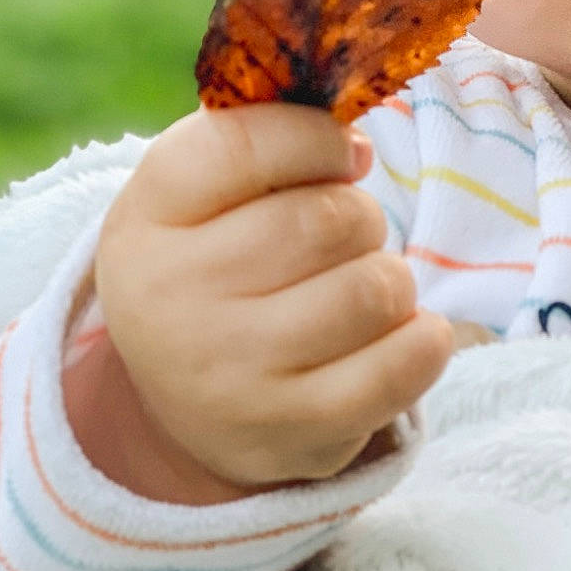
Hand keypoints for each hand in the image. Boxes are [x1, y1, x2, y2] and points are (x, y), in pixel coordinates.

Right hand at [81, 104, 452, 493]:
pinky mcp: (298, 432)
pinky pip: (408, 361)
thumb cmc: (217, 265)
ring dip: (390, 280)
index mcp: (146, 221)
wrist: (190, 408)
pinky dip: (424, 339)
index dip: (316, 138)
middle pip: (329, 219)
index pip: (242, 144)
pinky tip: (395, 336)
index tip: (341, 154)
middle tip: (341, 240)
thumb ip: (265, 139)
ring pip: (376, 287)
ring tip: (358, 293)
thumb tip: (351, 140)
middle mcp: (174, 301)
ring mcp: (234, 376)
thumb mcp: (203, 195)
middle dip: (361, 217)